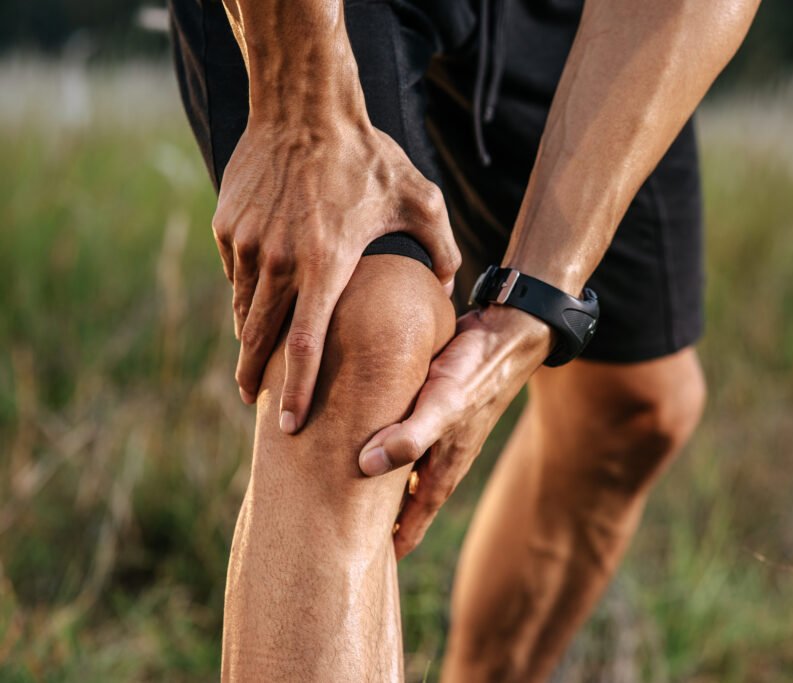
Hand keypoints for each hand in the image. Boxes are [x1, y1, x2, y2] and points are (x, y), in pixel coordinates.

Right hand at [213, 119, 459, 432]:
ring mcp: (248, 243)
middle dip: (258, 378)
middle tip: (255, 403)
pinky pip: (236, 272)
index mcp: (326, 264)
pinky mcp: (228, 225)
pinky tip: (256, 304)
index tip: (289, 421)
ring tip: (254, 362)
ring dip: (250, 338)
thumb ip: (442, 249)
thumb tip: (449, 287)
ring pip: (245, 307)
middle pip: (262, 338)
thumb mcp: (420, 201)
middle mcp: (280, 261)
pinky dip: (245, 294)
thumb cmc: (368, 155)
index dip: (297, 389)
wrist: (304, 105)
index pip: (306, 344)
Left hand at [358, 306, 553, 558]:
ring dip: (374, 485)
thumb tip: (365, 466)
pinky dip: (379, 446)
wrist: (507, 336)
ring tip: (337, 492)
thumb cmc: (476, 372)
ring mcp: (436, 436)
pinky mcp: (429, 410)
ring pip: (399, 472)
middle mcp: (439, 459)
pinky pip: (400, 439)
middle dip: (374, 521)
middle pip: (402, 504)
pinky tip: (356, 437)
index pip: (411, 524)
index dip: (386, 547)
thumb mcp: (443, 405)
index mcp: (442, 471)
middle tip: (335, 534)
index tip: (353, 566)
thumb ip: (409, 436)